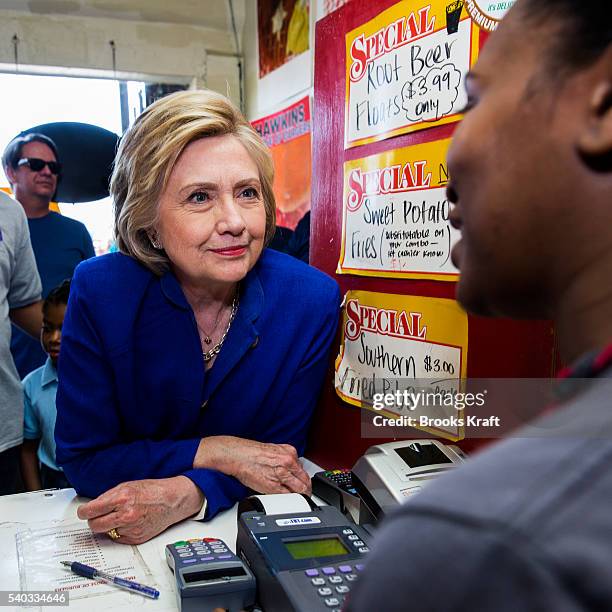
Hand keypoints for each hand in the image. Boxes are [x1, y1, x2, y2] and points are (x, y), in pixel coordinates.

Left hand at [77, 476, 203, 543]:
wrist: (171, 500)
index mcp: (121, 499)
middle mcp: (125, 515)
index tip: (83, 512)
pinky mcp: (135, 538)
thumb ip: (108, 497)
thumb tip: (92, 506)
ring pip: (105, 532)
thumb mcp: (127, 486)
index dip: (83, 512)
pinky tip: (129, 522)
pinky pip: (118, 538)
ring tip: (119, 516)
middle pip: (94, 525)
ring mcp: (131, 528)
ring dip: (108, 526)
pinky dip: (120, 531)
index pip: (90, 511)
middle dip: (93, 520)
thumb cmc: (152, 490)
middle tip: (98, 515)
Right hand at [194, 436, 311, 495]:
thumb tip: (291, 466)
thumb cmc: (251, 453)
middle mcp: (288, 462)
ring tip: (298, 499)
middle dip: (305, 489)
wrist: (238, 456)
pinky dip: (289, 500)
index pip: (304, 470)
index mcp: (289, 452)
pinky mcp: (273, 486)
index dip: (305, 479)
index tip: (304, 483)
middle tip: (304, 494)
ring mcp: (282, 475)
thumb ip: (285, 457)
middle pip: (304, 480)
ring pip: (299, 489)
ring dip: (300, 496)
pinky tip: (287, 501)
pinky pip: (287, 496)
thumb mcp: (274, 449)